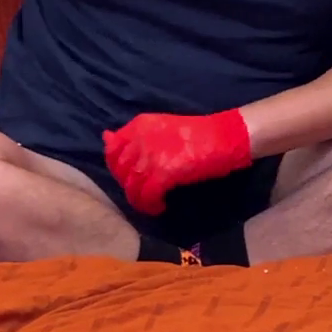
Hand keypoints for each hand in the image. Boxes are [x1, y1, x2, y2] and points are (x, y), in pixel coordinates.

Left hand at [103, 109, 253, 215]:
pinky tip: (161, 206)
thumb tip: (106, 137)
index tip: (128, 176)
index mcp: (140, 125)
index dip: (116, 167)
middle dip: (129, 185)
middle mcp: (141, 138)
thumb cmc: (199, 132)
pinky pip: (148, 196)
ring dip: (140, 200)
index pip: (112, 149)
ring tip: (151, 203)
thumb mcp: (161, 127)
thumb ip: (135, 135)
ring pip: (132, 187)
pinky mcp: (164, 173)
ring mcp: (151, 156)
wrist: (226, 136)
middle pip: (120, 171)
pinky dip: (152, 205)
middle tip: (143, 191)